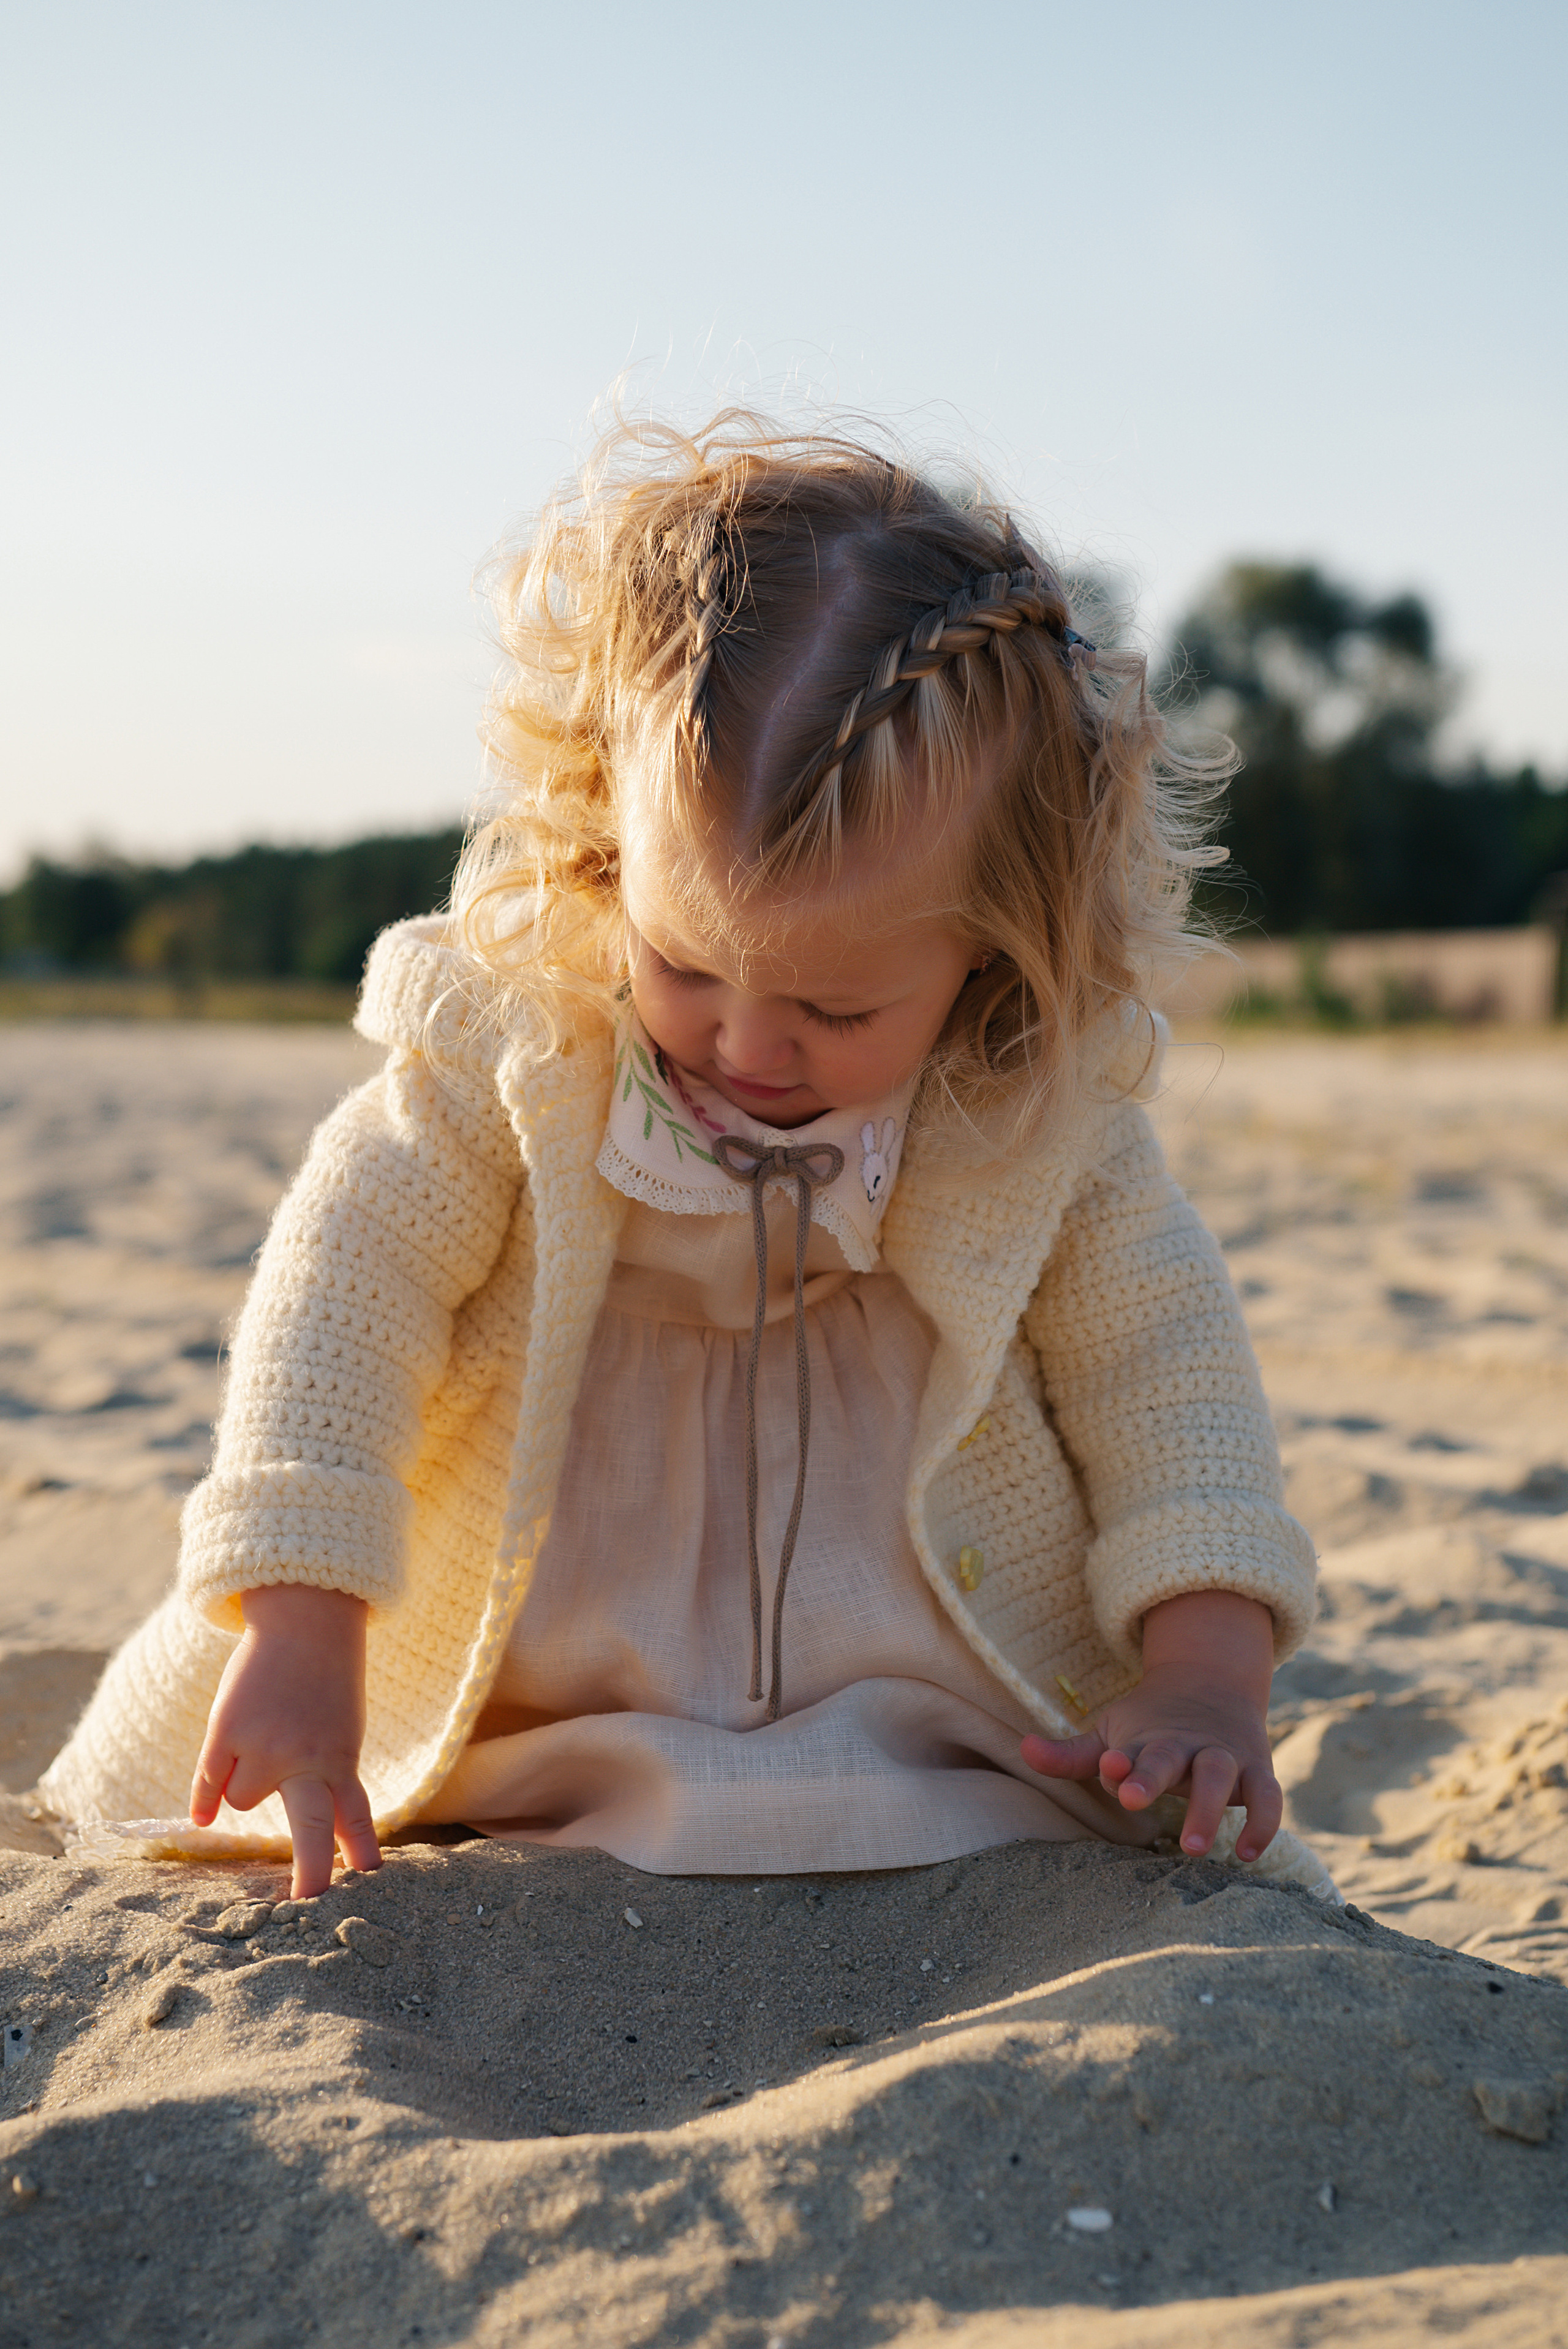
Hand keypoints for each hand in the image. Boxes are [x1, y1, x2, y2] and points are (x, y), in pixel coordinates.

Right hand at [190, 1585, 381, 1898]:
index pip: (352, 1816)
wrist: (306, 1616)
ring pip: (244, 1801)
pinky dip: (205, 1799)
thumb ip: (328, 1774)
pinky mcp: (226, 1731)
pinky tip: (202, 1818)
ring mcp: (263, 1746)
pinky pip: (209, 1781)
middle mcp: (305, 1758)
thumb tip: (320, 1829)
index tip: (368, 1882)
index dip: (359, 1851)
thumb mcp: (342, 1728)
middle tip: (309, 1903)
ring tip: (262, 1743)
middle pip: (310, 1827)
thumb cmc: (328, 1677)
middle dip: (310, 1871)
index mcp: (341, 1758)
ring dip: (247, 1785)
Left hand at [1020, 1591, 1281, 1861]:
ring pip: (1221, 1775)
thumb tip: (1024, 1749)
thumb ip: (1072, 1754)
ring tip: (1191, 1846)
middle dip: (1152, 1776)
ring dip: (1207, 1807)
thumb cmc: (1152, 1721)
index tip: (1110, 1768)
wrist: (1213, 1680)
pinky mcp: (1257, 1771)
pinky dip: (1263, 1823)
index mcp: (1148, 1737)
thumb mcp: (1112, 1731)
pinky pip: (1268, 1796)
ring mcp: (1224, 1756)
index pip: (1131, 1750)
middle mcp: (1186, 1745)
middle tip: (1133, 1801)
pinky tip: (1246, 1854)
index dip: (1121, 1762)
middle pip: (1172, 1757)